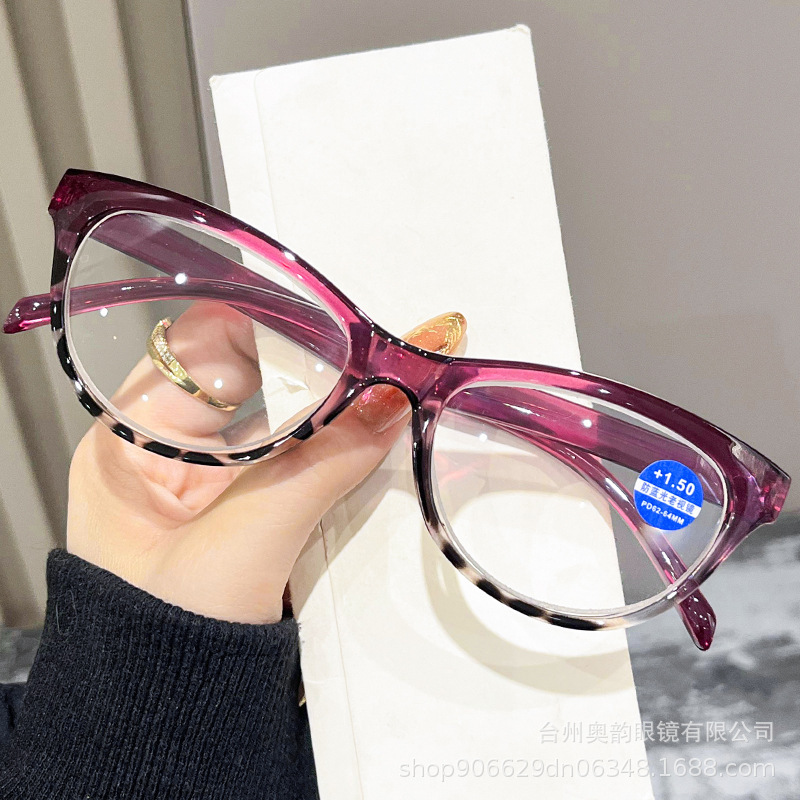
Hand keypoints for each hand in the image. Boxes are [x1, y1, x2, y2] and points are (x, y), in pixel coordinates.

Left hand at [67, 307, 464, 623]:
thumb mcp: (241, 544)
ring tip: (381, 398)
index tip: (335, 330)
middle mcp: (168, 457)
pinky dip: (335, 455)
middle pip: (249, 381)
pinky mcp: (251, 513)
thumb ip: (318, 468)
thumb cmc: (159, 648)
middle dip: (314, 373)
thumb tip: (384, 405)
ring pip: (281, 424)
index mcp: (130, 446)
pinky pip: (299, 465)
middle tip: (375, 361)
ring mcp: (213, 486)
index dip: (265, 330)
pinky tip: (370, 446)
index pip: (196, 350)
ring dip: (331, 416)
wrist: (176, 727)